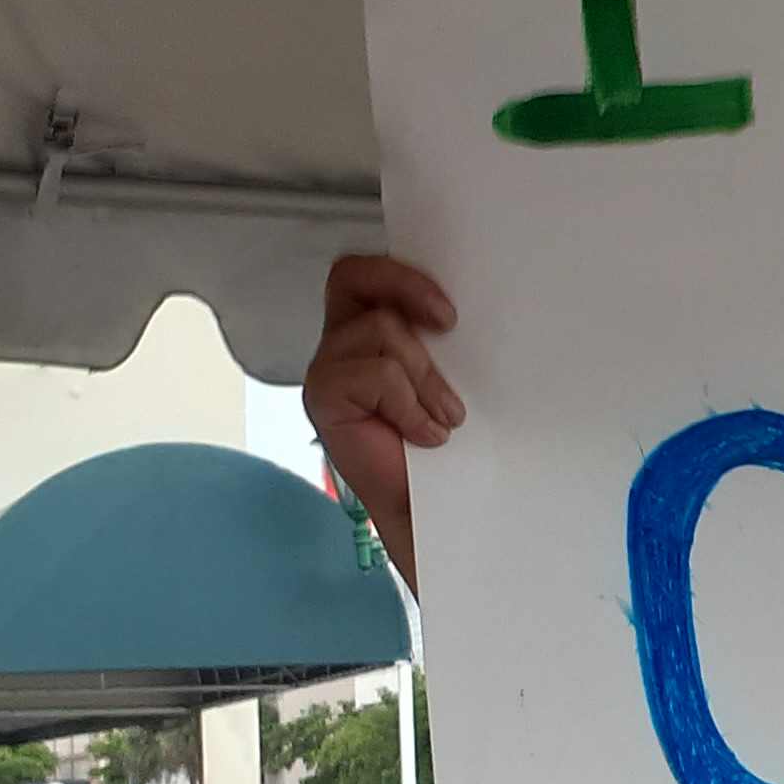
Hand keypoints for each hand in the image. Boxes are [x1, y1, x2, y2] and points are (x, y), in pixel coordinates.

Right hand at [304, 255, 459, 585]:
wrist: (425, 509)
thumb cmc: (436, 448)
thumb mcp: (441, 379)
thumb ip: (435, 340)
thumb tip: (459, 310)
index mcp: (364, 330)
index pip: (365, 274)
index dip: (401, 274)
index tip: (451, 311)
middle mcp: (339, 343)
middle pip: (351, 276)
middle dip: (405, 288)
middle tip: (449, 323)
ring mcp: (326, 369)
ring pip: (382, 332)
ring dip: (425, 377)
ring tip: (444, 417)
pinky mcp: (323, 397)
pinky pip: (377, 374)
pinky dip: (409, 403)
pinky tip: (424, 434)